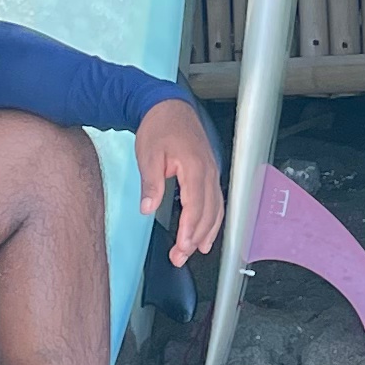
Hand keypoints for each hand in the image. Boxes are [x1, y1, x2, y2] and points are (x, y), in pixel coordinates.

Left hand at [136, 96, 225, 266]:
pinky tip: (205, 234)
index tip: (182, 246)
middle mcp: (208, 171)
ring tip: (193, 252)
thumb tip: (147, 208)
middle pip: (208, 212)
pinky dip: (213, 221)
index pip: (196, 205)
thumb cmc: (159, 127)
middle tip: (180, 257)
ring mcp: (212, 172)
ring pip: (216, 209)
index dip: (191, 229)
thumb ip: (151, 183)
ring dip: (206, 233)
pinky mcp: (210, 173)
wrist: (168, 107)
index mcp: (194, 166)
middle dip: (196, 237)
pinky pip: (216, 202)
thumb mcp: (148, 154)